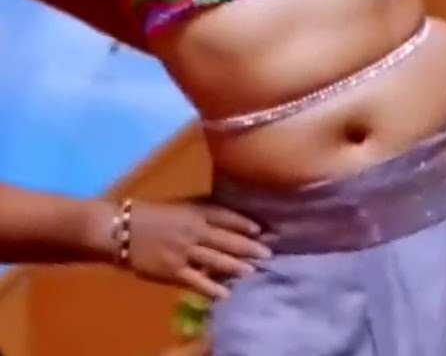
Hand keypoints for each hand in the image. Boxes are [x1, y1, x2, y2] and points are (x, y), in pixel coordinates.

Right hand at [127, 201, 269, 298]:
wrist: (120, 229)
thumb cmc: (150, 216)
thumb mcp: (178, 208)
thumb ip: (200, 213)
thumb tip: (223, 218)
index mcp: (193, 213)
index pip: (224, 216)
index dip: (243, 223)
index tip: (261, 229)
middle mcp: (192, 231)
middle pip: (225, 239)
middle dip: (248, 247)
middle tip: (268, 253)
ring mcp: (183, 251)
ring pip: (215, 260)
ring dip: (236, 266)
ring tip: (253, 271)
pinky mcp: (172, 271)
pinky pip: (196, 281)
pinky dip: (212, 288)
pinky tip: (226, 293)